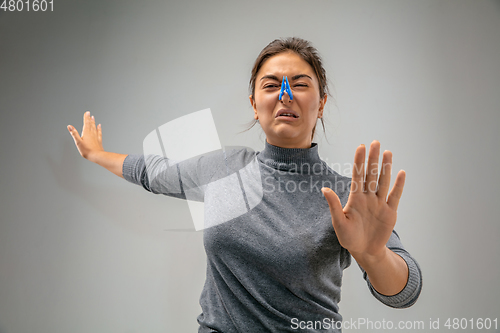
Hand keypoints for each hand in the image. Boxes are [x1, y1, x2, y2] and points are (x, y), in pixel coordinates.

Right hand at [67, 111, 103, 161]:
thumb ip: (74, 134)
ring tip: (93, 118)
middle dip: (90, 119)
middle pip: (90, 124)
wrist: (97, 156)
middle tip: (90, 114)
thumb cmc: (87, 150)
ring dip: (94, 122)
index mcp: (86, 133)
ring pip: (95, 127)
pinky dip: (99, 128)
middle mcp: (92, 134)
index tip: (87, 112)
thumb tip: (70, 126)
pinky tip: (99, 126)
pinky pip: (99, 132)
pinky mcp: (99, 140)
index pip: (86, 123)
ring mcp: (96, 137)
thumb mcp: (78, 142)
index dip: (86, 117)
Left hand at [321, 140, 405, 262]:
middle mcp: (368, 197)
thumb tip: (324, 189)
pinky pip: (395, 196)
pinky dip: (398, 185)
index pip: (358, 175)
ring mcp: (379, 203)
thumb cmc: (348, 237)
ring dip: (386, 167)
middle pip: (371, 174)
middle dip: (373, 159)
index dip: (359, 161)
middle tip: (376, 142)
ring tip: (387, 152)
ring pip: (383, 182)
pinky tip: (401, 172)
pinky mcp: (390, 212)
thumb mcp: (339, 222)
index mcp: (355, 198)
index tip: (361, 146)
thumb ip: (334, 205)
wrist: (364, 250)